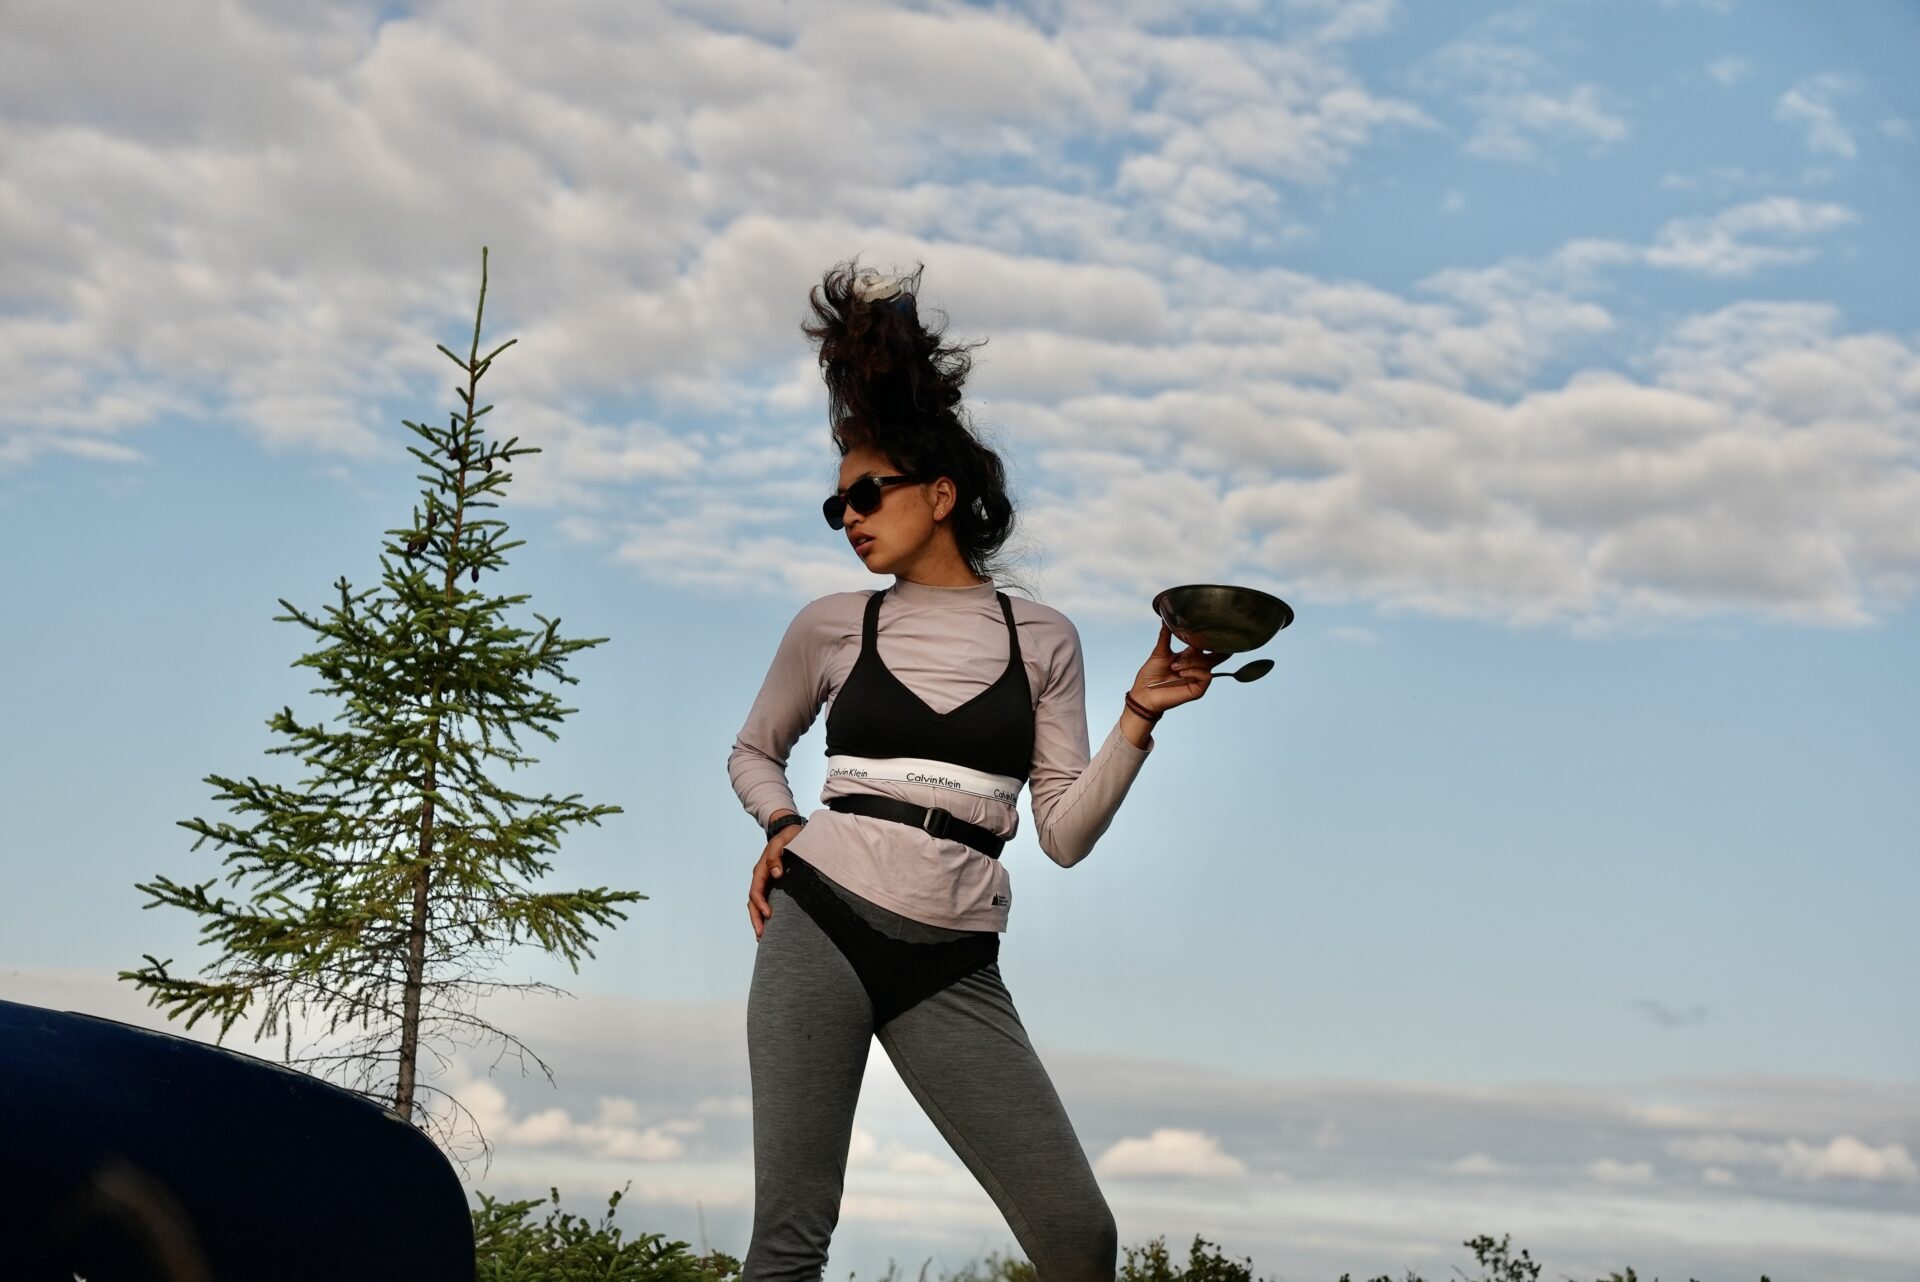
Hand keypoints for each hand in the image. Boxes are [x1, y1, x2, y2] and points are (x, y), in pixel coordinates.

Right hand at [748, 813, 805, 939]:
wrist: (790, 832)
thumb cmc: (788, 837)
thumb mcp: (782, 842)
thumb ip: (776, 856)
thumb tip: (776, 874)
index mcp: (761, 870)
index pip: (756, 891)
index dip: (760, 904)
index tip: (769, 914)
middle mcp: (761, 879)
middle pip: (753, 902)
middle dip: (756, 919)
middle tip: (761, 934)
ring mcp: (766, 883)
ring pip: (757, 905)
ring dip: (759, 920)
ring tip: (763, 937)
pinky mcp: (774, 886)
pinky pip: (766, 902)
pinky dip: (766, 915)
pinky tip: (771, 926)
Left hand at [1129, 624, 1226, 715]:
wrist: (1143, 693)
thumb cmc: (1150, 675)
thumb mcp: (1159, 652)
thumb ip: (1165, 636)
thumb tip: (1166, 619)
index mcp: (1189, 657)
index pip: (1206, 646)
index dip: (1210, 638)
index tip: (1211, 628)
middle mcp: (1196, 667)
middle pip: (1213, 654)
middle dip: (1210, 647)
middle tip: (1195, 646)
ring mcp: (1198, 678)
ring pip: (1207, 663)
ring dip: (1191, 662)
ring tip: (1174, 667)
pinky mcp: (1198, 689)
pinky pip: (1206, 676)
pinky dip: (1194, 671)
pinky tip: (1182, 673)